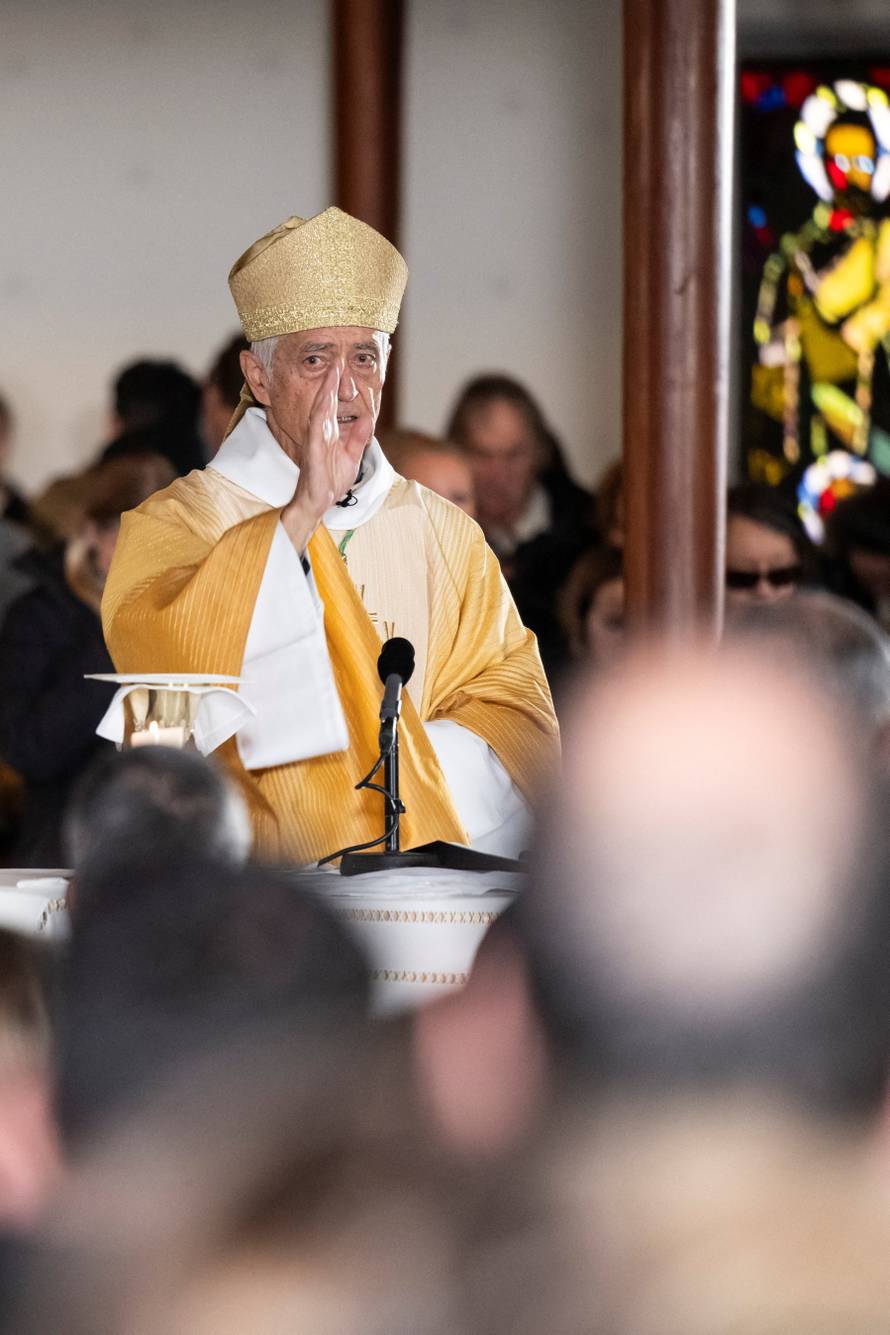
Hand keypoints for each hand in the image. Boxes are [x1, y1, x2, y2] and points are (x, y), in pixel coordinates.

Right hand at [281, 362, 372, 552]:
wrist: (318, 503)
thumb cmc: (330, 480)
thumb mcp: (352, 456)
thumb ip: (358, 437)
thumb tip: (366, 418)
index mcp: (329, 432)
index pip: (332, 404)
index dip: (336, 385)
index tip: (341, 366)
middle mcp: (320, 433)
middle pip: (325, 402)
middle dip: (330, 381)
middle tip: (336, 360)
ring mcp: (315, 441)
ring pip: (319, 411)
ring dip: (325, 392)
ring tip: (331, 374)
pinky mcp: (313, 453)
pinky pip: (316, 431)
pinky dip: (320, 416)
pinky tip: (323, 403)